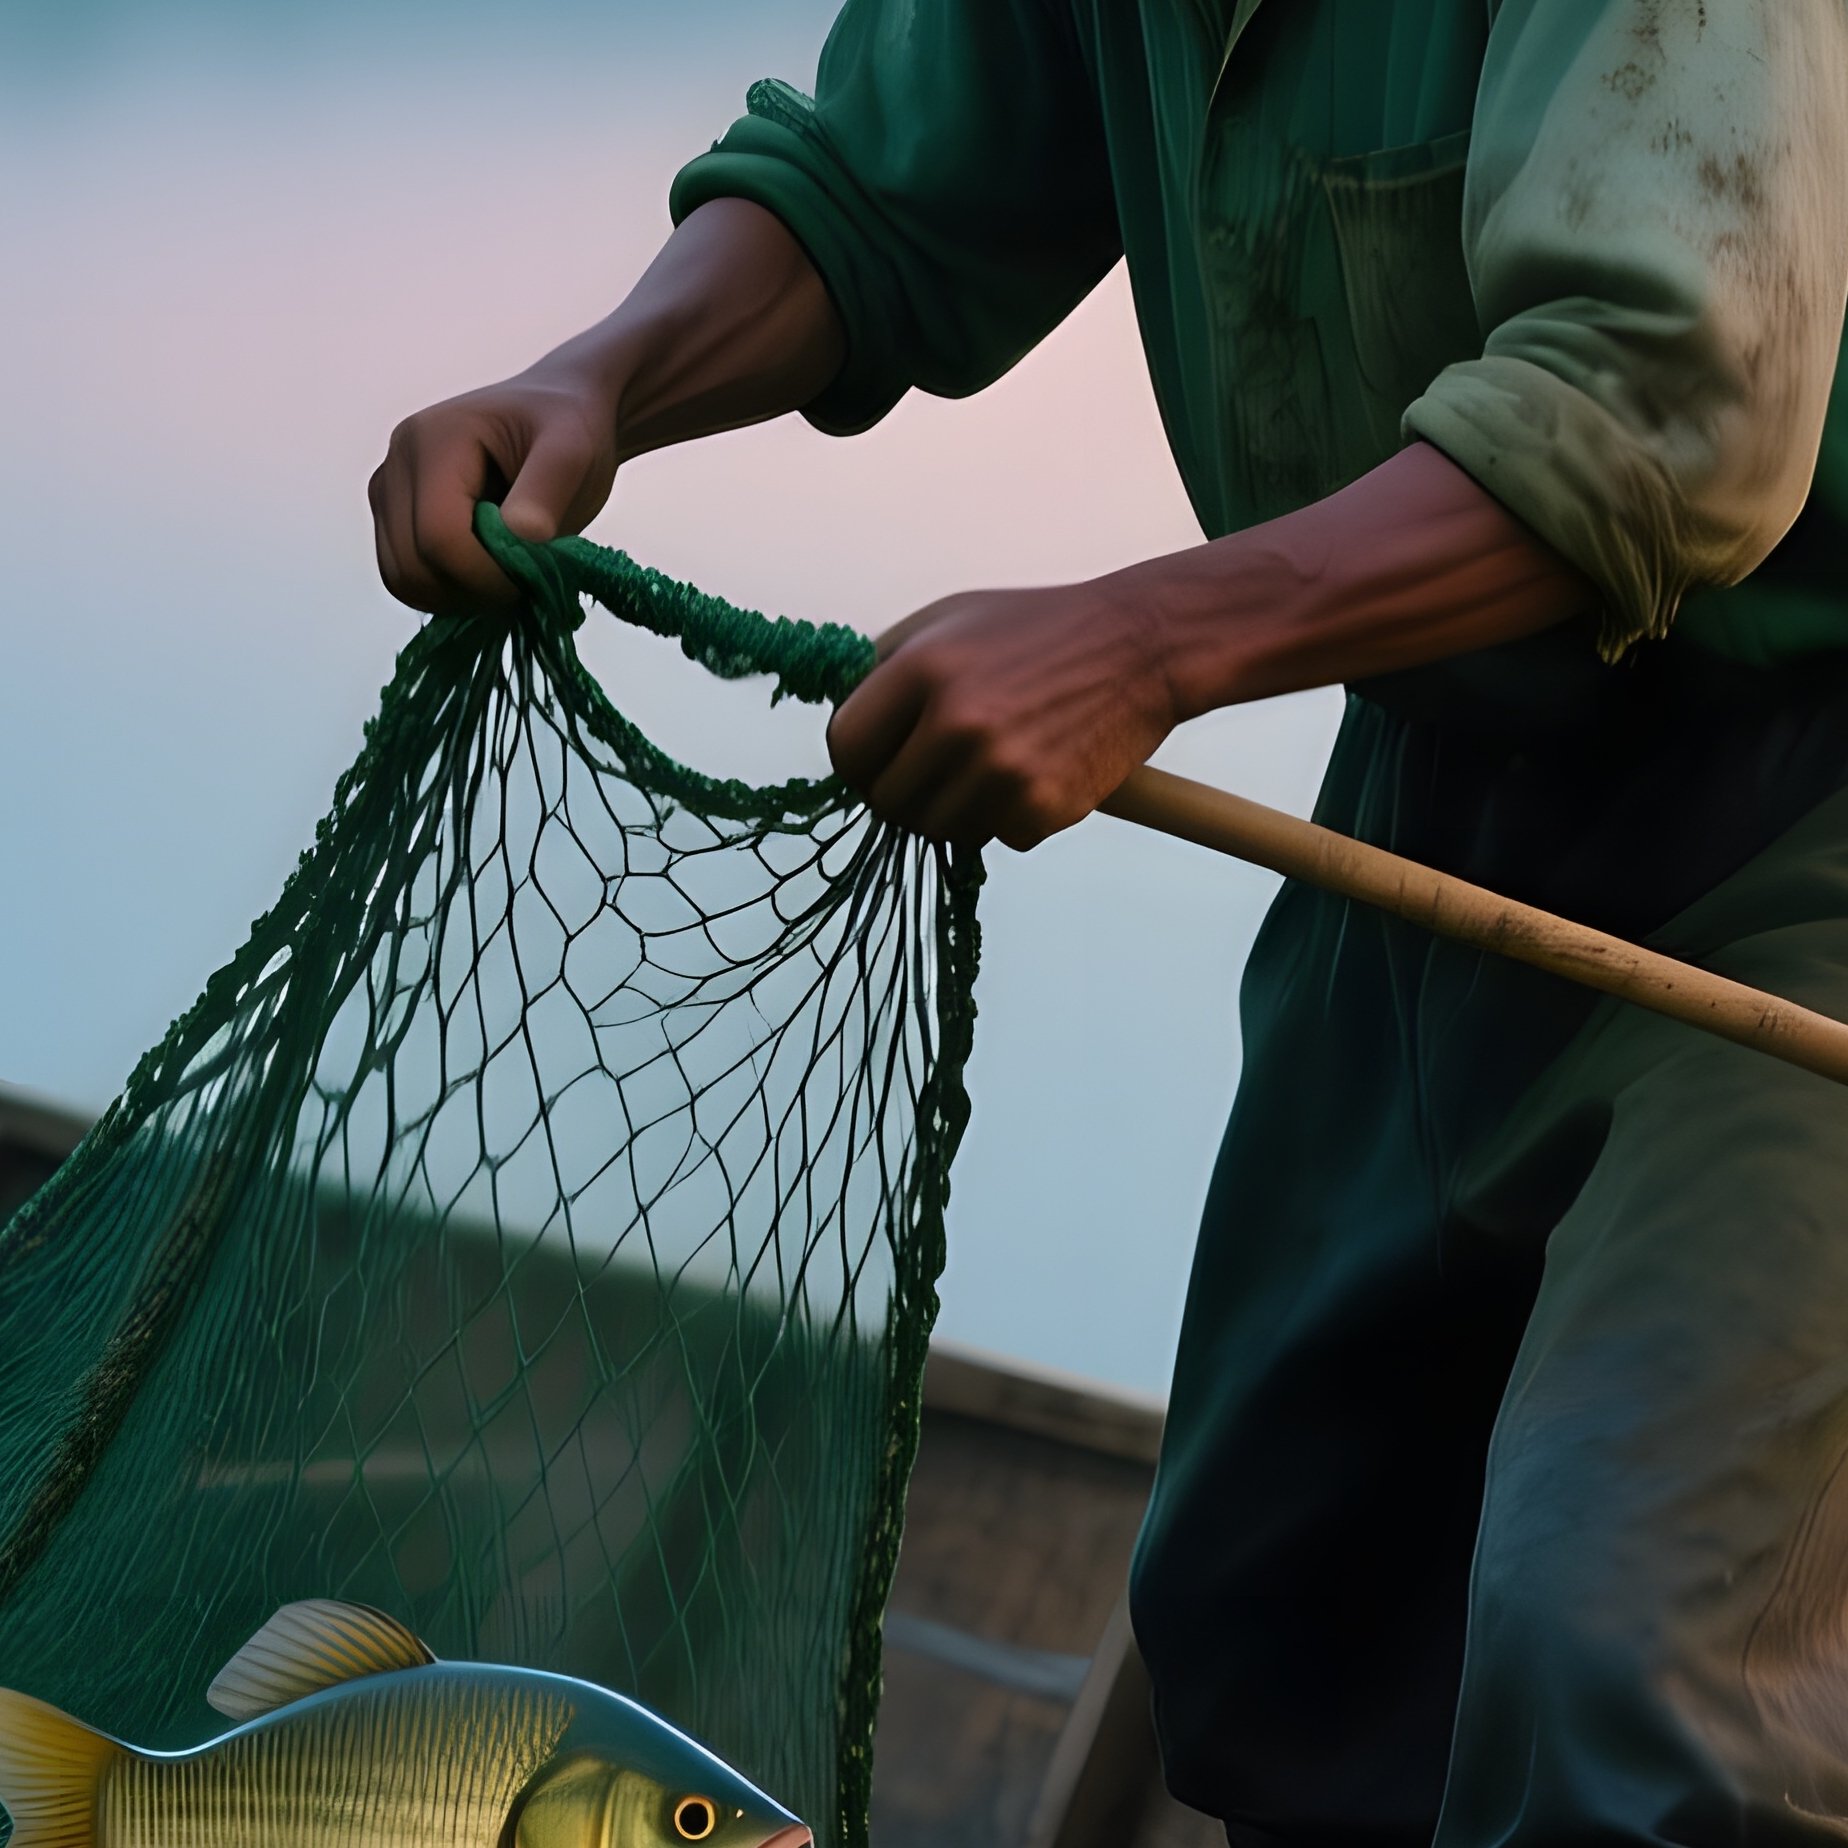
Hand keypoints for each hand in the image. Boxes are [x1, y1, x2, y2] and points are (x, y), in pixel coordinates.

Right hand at [368, 358, 620, 616]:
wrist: (556, 410)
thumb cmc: (567, 426)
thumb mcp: (574, 450)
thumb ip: (547, 488)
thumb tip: (522, 533)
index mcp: (433, 441)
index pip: (439, 538)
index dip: (485, 577)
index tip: (532, 580)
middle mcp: (397, 465)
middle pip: (413, 568)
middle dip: (472, 591)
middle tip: (524, 582)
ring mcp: (389, 494)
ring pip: (403, 581)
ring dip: (459, 597)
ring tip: (507, 575)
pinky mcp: (394, 518)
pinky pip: (408, 579)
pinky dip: (448, 593)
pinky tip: (488, 574)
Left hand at [826, 580, 1178, 850]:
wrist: (1141, 645)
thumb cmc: (1040, 630)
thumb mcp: (949, 621)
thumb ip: (886, 668)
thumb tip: (841, 723)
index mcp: (922, 668)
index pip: (846, 749)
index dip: (858, 761)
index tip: (878, 761)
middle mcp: (957, 722)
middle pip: (887, 802)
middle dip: (905, 792)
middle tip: (939, 770)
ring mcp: (1001, 769)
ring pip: (938, 830)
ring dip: (957, 810)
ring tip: (992, 766)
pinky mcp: (1042, 805)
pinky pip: (999, 839)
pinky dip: (1012, 818)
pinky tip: (1037, 771)